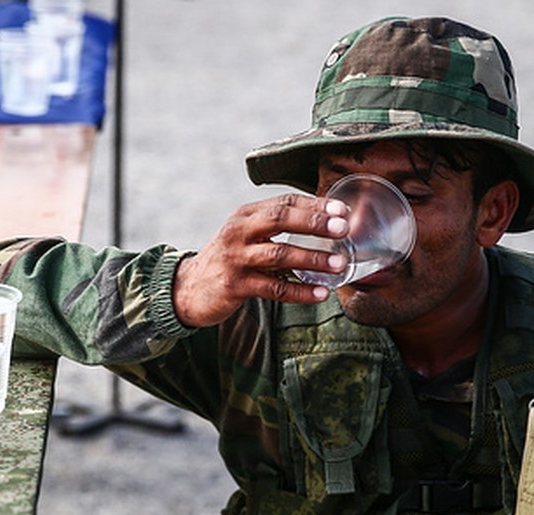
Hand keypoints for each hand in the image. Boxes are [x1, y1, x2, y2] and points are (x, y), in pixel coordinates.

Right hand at [172, 194, 348, 327]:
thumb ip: (276, 229)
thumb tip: (325, 226)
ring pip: (279, 254)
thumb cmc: (229, 261)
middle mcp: (239, 231)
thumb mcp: (247, 236)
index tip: (342, 211)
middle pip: (280, 219)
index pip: (283, 202)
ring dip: (312, 259)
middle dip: (314, 223)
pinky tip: (319, 294)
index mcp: (246, 215)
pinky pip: (273, 287)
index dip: (314, 205)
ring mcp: (236, 258)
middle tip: (343, 230)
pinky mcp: (235, 285)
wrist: (189, 288)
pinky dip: (299, 291)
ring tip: (338, 264)